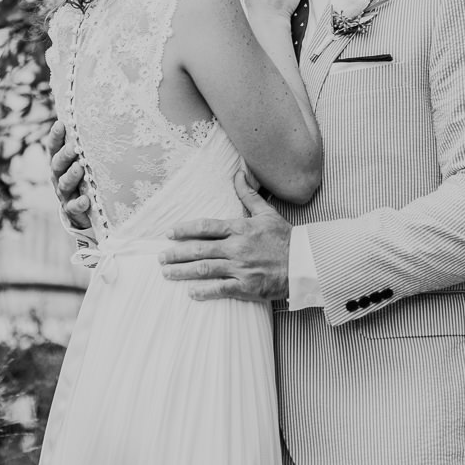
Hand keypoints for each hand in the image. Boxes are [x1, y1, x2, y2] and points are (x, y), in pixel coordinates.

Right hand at [46, 121, 92, 232]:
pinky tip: (86, 200)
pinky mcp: (71, 209)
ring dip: (71, 176)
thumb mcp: (82, 159)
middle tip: (74, 147)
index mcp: (59, 161)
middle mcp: (58, 176)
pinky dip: (79, 204)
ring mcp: (64, 193)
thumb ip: (85, 143)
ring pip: (64, 184)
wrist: (82, 209)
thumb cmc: (85, 176)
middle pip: (58, 164)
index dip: (56, 136)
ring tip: (79, 168)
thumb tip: (100, 116)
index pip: (54, 147)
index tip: (61, 124)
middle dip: (65, 155)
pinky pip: (73, 207)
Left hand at [159, 172, 291, 301]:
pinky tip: (191, 292)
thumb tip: (238, 172)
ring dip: (183, 271)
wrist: (304, 262)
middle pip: (200, 250)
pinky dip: (204, 291)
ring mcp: (241, 268)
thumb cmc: (285, 237)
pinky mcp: (247, 286)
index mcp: (240, 228)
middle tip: (160, 257)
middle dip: (177, 253)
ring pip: (205, 269)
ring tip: (167, 273)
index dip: (185, 230)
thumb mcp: (266, 212)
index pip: (206, 227)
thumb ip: (248, 194)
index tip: (170, 233)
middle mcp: (237, 248)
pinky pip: (220, 289)